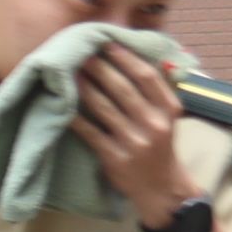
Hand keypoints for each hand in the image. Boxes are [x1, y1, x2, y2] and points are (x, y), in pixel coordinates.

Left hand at [74, 45, 192, 226]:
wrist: (160, 187)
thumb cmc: (159, 144)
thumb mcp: (168, 116)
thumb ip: (156, 89)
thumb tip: (134, 55)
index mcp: (169, 110)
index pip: (146, 77)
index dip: (126, 58)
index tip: (108, 44)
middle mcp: (154, 124)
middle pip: (123, 89)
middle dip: (100, 68)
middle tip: (83, 52)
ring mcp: (135, 142)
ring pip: (104, 108)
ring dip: (85, 87)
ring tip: (71, 72)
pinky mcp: (115, 158)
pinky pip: (91, 133)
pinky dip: (76, 118)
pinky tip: (63, 105)